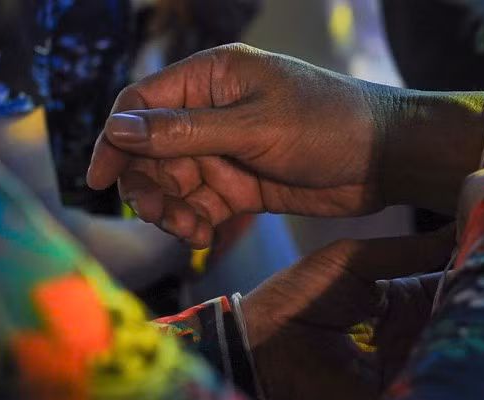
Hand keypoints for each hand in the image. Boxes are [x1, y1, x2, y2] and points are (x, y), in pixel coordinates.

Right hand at [87, 43, 399, 247]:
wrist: (384, 160)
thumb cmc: (328, 125)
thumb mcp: (254, 126)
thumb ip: (184, 132)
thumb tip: (117, 129)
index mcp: (212, 79)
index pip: (141, 105)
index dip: (115, 141)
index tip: (99, 180)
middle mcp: (212, 113)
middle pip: (151, 151)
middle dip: (149, 185)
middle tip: (164, 214)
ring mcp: (226, 151)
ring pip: (173, 183)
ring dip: (172, 209)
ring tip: (191, 230)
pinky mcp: (241, 184)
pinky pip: (200, 205)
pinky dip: (195, 222)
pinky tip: (205, 236)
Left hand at [240, 227, 453, 399]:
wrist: (262, 337)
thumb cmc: (304, 291)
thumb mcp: (357, 260)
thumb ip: (408, 250)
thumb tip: (458, 226)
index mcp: (400, 297)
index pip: (447, 283)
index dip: (471, 270)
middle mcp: (407, 330)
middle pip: (453, 316)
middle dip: (481, 303)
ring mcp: (401, 361)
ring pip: (446, 347)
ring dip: (470, 333)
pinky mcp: (389, 390)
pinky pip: (425, 377)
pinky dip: (445, 362)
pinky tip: (469, 346)